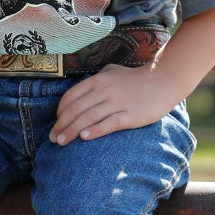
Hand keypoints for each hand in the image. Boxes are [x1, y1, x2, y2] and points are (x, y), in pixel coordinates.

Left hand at [49, 63, 176, 145]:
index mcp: (97, 80)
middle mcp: (104, 91)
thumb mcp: (112, 71)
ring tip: (61, 142)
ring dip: (71, 132)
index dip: (60, 112)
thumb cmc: (135, 78)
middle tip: (53, 139)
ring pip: (87, 118)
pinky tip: (84, 138)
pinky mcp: (129, 116)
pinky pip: (108, 124)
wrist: (162, 81)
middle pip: (75, 110)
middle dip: (61, 125)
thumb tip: (81, 88)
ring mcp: (116, 103)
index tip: (56, 123)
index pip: (71, 97)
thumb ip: (96, 78)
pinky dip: (94, 131)